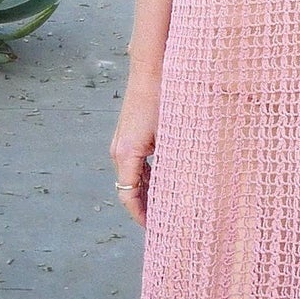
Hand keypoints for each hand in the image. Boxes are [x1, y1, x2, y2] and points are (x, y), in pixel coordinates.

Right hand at [111, 71, 160, 227]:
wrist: (151, 70)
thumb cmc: (164, 99)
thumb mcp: (170, 134)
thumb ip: (171, 162)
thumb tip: (181, 187)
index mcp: (127, 154)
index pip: (128, 196)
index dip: (140, 216)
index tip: (154, 228)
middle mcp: (119, 151)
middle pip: (128, 189)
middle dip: (144, 207)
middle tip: (164, 222)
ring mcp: (121, 143)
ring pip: (131, 176)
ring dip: (145, 192)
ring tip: (165, 206)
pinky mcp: (127, 135)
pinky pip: (134, 164)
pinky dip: (145, 176)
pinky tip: (163, 181)